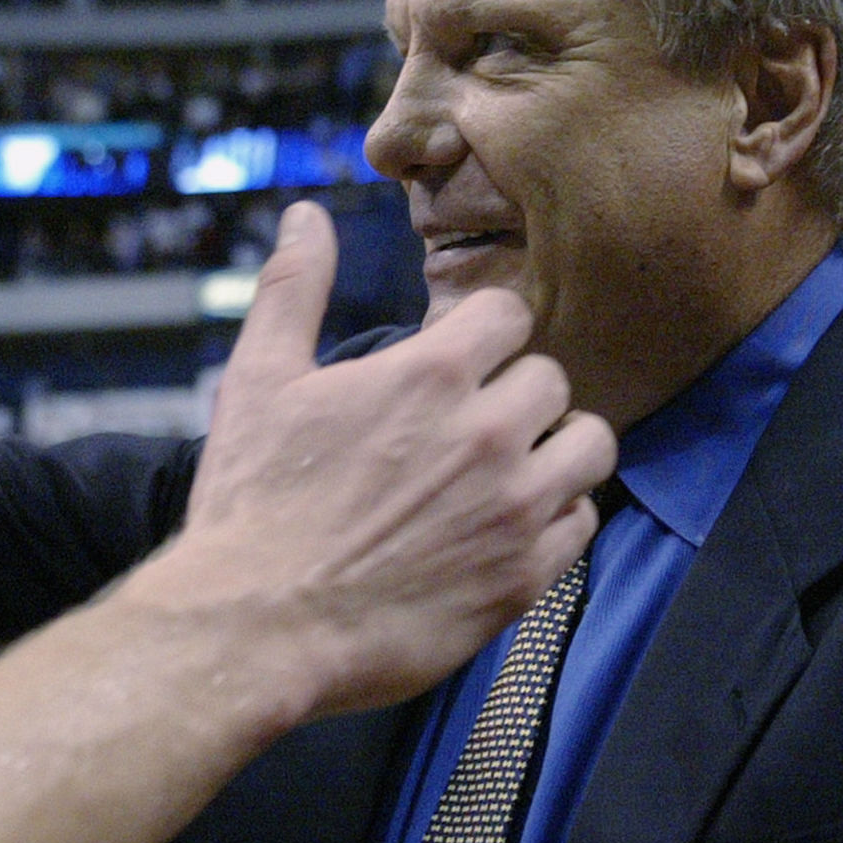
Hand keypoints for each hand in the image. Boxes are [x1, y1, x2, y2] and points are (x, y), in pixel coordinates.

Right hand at [134, 202, 612, 718]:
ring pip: (591, 447)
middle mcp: (488, 434)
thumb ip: (293, 288)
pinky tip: (511, 524)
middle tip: (478, 420)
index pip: (508, 315)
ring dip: (559, 447)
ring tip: (517, 464)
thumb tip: (306, 214)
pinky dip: (557, 518)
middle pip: (552, 378)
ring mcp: (512, 509)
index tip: (460, 358)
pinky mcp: (522, 578)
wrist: (253, 627)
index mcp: (430, 375)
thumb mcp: (258, 379)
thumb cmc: (251, 501)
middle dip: (517, 390)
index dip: (483, 332)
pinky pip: (582, 525)